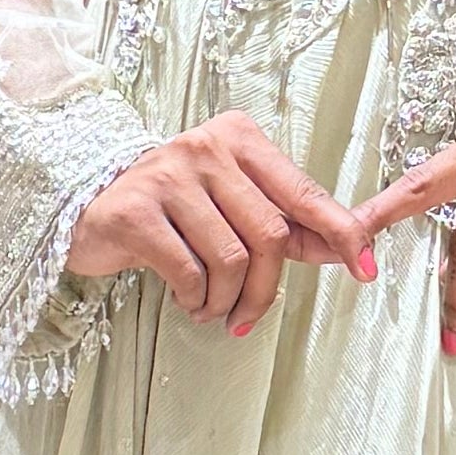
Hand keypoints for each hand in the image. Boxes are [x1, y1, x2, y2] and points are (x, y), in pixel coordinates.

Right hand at [67, 113, 375, 333]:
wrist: (89, 207)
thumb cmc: (174, 211)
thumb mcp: (232, 205)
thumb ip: (286, 223)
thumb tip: (350, 247)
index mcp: (240, 139)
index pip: (303, 191)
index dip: (341, 232)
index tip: (366, 267)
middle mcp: (206, 146)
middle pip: (269, 234)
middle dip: (265, 289)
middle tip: (247, 315)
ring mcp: (168, 174)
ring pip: (231, 258)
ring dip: (226, 300)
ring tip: (209, 306)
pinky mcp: (135, 210)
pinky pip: (189, 272)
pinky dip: (195, 299)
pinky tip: (185, 298)